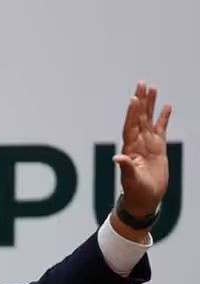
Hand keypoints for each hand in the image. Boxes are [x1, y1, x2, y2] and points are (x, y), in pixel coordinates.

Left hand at [113, 82, 171, 216]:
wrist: (144, 200)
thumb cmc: (135, 192)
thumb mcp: (131, 180)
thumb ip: (125, 168)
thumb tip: (117, 158)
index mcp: (130, 149)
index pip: (130, 127)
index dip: (132, 114)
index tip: (134, 99)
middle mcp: (137, 144)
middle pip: (139, 118)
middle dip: (141, 101)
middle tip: (142, 83)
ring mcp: (147, 145)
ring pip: (149, 120)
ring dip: (151, 104)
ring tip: (153, 88)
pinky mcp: (158, 148)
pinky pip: (161, 129)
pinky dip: (163, 118)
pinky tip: (166, 106)